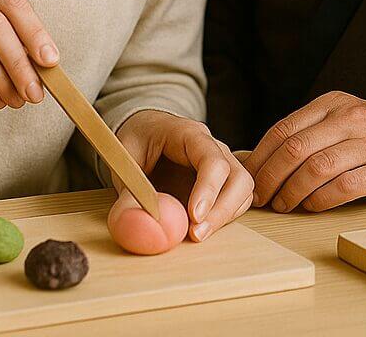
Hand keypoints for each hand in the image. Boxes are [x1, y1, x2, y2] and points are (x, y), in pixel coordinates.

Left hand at [115, 110, 253, 242]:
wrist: (145, 131)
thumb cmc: (137, 141)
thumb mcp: (123, 161)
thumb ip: (128, 194)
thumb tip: (135, 226)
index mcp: (189, 134)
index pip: (212, 159)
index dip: (208, 189)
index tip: (194, 217)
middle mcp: (213, 147)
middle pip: (238, 176)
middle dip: (222, 210)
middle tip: (197, 235)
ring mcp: (222, 163)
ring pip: (242, 190)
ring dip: (225, 217)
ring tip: (196, 235)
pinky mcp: (222, 182)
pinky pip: (236, 200)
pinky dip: (224, 218)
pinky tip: (201, 228)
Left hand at [243, 91, 365, 212]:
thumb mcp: (344, 120)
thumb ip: (310, 133)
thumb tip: (261, 159)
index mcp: (333, 104)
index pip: (284, 129)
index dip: (261, 157)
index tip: (248, 179)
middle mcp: (349, 119)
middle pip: (295, 148)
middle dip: (270, 177)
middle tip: (260, 198)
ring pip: (316, 168)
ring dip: (292, 191)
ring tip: (283, 206)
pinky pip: (344, 187)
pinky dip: (322, 200)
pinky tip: (312, 207)